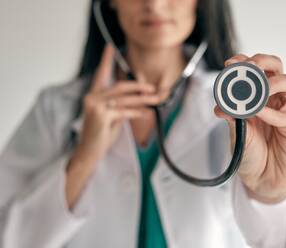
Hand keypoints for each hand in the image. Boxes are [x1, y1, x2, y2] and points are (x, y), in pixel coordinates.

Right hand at [66, 45, 160, 208]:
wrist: (89, 152)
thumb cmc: (100, 135)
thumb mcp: (110, 117)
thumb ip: (118, 105)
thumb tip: (136, 99)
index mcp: (93, 96)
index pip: (100, 74)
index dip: (106, 60)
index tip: (110, 47)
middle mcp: (92, 98)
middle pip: (120, 86)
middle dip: (138, 85)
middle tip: (152, 87)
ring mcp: (96, 107)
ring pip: (125, 99)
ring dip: (143, 100)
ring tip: (156, 99)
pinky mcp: (102, 116)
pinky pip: (124, 111)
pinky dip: (137, 112)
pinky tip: (146, 113)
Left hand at [214, 54, 285, 203]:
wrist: (260, 176)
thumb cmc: (249, 150)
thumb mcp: (235, 131)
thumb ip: (230, 116)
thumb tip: (220, 105)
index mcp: (256, 94)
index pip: (254, 69)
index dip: (243, 62)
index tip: (229, 63)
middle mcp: (272, 97)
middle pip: (276, 67)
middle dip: (263, 62)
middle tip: (250, 67)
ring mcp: (285, 109)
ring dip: (272, 83)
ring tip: (258, 92)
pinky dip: (272, 113)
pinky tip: (260, 115)